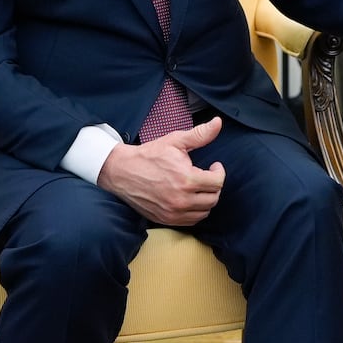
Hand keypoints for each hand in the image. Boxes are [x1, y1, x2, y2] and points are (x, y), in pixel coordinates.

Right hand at [96, 117, 225, 225]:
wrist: (122, 171)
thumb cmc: (150, 155)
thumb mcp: (175, 141)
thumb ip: (200, 134)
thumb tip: (218, 122)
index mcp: (186, 179)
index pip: (218, 182)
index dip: (219, 172)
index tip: (213, 166)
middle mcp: (181, 200)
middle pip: (213, 198)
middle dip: (214, 186)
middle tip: (207, 176)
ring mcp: (173, 212)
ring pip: (204, 212)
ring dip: (206, 199)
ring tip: (199, 187)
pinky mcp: (165, 219)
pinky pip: (191, 221)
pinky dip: (195, 211)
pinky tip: (190, 198)